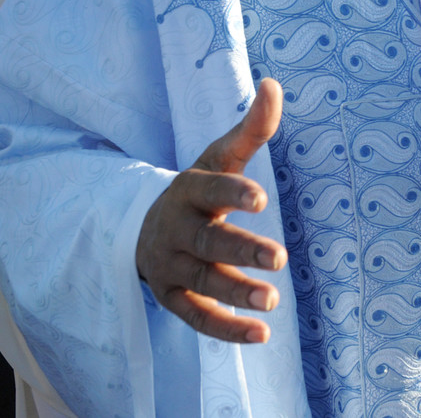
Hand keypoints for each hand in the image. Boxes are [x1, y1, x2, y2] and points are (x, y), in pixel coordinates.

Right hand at [136, 79, 288, 343]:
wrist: (140, 227)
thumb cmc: (198, 190)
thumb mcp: (218, 158)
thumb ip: (250, 129)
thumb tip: (273, 85)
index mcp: (190, 190)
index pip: (211, 189)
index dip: (232, 193)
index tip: (260, 198)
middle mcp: (178, 229)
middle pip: (209, 242)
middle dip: (243, 250)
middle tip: (279, 259)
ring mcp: (172, 266)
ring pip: (204, 281)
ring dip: (237, 293)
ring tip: (274, 301)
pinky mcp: (173, 298)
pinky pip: (197, 317)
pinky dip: (226, 329)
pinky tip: (260, 335)